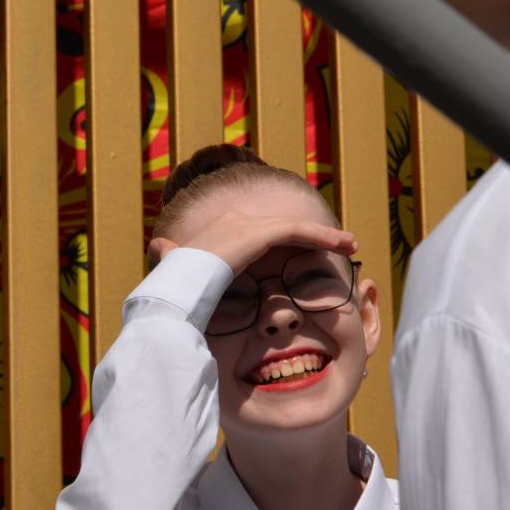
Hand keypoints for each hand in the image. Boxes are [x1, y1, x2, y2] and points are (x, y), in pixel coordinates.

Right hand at [148, 211, 356, 275]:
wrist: (176, 288)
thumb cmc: (177, 289)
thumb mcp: (178, 271)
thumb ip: (174, 258)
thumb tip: (158, 248)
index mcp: (219, 230)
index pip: (262, 232)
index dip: (287, 239)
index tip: (305, 252)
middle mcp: (234, 220)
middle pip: (283, 227)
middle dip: (312, 236)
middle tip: (338, 245)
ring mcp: (246, 224)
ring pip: (296, 228)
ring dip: (327, 236)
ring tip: (351, 245)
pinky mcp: (259, 233)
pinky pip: (300, 232)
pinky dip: (325, 237)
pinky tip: (344, 246)